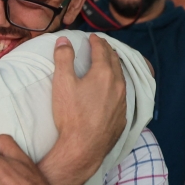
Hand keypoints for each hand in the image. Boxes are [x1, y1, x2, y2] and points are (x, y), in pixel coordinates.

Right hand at [49, 35, 125, 184]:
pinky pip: (122, 97)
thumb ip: (63, 58)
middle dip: (108, 51)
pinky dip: (117, 88)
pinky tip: (112, 92)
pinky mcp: (121, 118)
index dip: (96, 42)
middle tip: (102, 46)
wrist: (83, 147)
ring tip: (110, 65)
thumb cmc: (71, 114)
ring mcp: (122, 103)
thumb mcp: (62, 83)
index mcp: (104, 74)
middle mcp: (117, 86)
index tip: (92, 37)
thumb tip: (64, 40)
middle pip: (115, 62)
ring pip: (121, 79)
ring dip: (115, 69)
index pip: (102, 51)